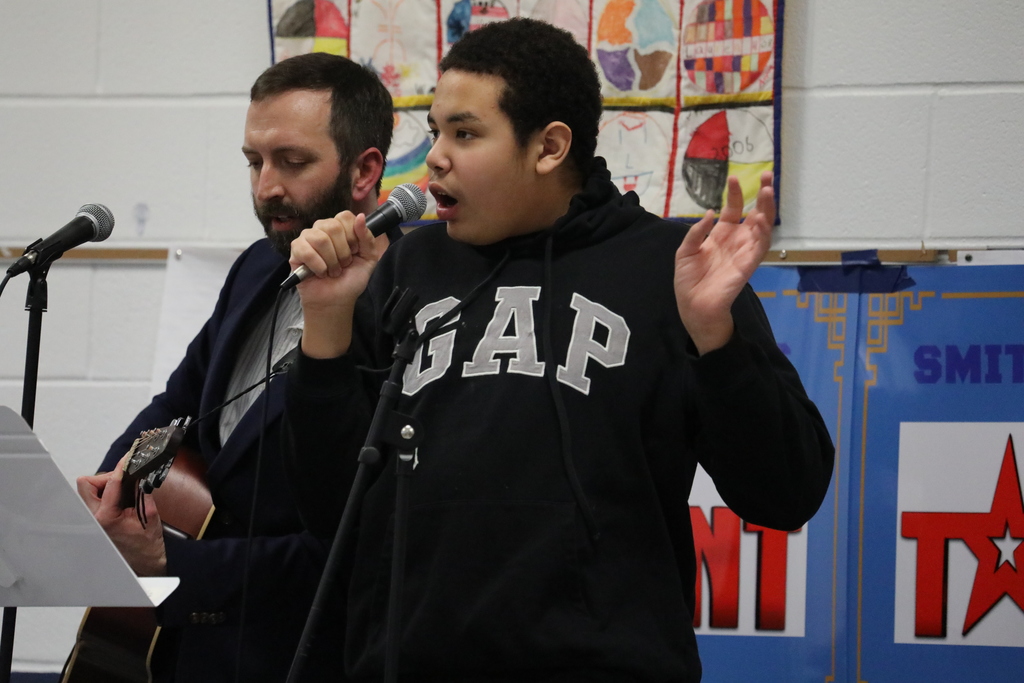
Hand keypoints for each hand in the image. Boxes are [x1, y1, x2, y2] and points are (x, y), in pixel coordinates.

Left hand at [77, 456, 166, 576]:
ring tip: (124, 490)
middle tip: (123, 479)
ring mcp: (93, 519)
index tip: (129, 458)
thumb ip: (142, 490)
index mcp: (107, 517)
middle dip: (104, 477)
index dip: (121, 467)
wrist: (144, 561)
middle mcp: (95, 518)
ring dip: (105, 484)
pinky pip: (94, 498)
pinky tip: (120, 498)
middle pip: (86, 484)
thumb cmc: (147, 542)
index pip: (111, 483)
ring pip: (88, 490)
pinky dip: (106, 492)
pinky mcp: (95, 519)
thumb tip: (138, 473)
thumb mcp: (150, 513)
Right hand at [289, 211, 389, 357]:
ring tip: (332, 271)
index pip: (345, 216)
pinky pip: (306, 250)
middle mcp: (323, 228)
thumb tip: (361, 217)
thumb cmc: (351, 279)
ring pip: (320, 238)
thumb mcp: (368, 258)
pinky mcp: (296, 250)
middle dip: (343, 252)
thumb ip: (367, 238)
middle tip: (343, 265)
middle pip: (333, 226)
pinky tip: (320, 273)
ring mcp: (308, 237)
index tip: (354, 252)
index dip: (353, 236)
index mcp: (340, 227)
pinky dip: (318, 266)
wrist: (337, 300)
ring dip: (331, 261)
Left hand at [674, 171, 774, 354]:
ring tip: (769, 191)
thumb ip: (696, 232)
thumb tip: (710, 213)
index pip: (733, 210)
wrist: (693, 305)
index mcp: (721, 235)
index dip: (735, 194)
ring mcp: (744, 251)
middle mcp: (736, 240)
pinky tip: (761, 218)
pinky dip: (763, 232)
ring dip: (767, 209)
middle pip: (754, 213)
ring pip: (762, 227)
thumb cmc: (689, 280)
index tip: (734, 179)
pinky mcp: (748, 264)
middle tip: (766, 174)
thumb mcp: (686, 251)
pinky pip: (760, 246)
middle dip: (762, 195)